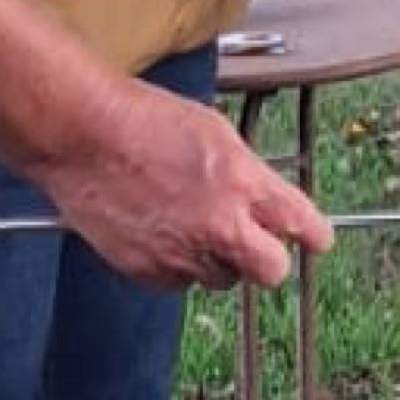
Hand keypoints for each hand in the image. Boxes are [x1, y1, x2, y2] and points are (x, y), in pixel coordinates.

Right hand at [40, 78, 325, 289]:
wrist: (83, 135)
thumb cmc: (143, 119)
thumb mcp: (214, 131)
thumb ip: (247, 172)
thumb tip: (264, 198)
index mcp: (243, 182)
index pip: (303, 224)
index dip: (314, 234)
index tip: (316, 238)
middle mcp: (219, 224)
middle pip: (273, 271)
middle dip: (269, 259)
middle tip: (256, 244)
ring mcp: (182, 252)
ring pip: (221, 278)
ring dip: (215, 259)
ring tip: (187, 222)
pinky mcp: (148, 271)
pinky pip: (177, 280)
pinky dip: (174, 263)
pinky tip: (158, 230)